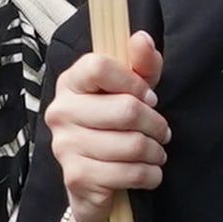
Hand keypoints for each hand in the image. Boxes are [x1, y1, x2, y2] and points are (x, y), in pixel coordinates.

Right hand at [48, 32, 167, 221]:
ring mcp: (65, 146)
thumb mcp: (132, 89)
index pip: (99, 67)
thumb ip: (141, 63)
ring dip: (156, 152)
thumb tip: (142, 38)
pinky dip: (150, 174)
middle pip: (125, 109)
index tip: (149, 97)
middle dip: (156, 123)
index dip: (133, 81)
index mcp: (71, 82)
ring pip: (132, 144)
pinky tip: (149, 172)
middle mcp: (61, 111)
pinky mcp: (77, 177)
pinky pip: (129, 173)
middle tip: (162, 132)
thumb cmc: (114, 127)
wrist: (93, 183)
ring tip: (156, 152)